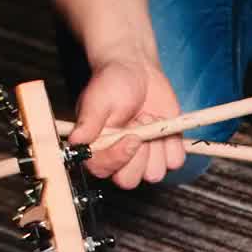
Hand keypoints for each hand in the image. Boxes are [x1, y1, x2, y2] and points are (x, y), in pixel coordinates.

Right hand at [73, 55, 185, 188]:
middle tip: (140, 121)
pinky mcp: (165, 152)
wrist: (138, 70)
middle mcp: (118, 158)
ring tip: (149, 118)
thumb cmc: (112, 83)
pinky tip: (163, 123)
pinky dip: (173, 143)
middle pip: (129, 181)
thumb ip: (88, 123)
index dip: (120, 157)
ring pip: (154, 174)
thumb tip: (76, 142)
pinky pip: (175, 161)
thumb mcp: (97, 100)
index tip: (132, 136)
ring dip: (156, 145)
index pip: (104, 170)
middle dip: (139, 153)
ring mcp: (143, 157)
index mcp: (96, 149)